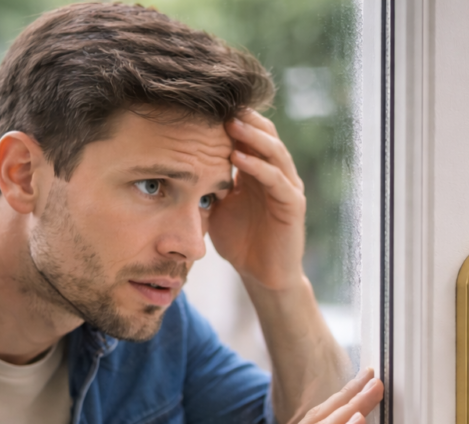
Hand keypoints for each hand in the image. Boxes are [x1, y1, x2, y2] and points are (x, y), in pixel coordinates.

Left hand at [207, 109, 306, 290]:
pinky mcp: (293, 205)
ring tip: (230, 123)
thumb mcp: (216, 205)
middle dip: (244, 118)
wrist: (261, 275)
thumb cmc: (239, 241)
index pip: (250, 134)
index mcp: (259, 170)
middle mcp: (277, 173)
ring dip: (252, 137)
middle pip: (265, 134)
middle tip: (221, 103)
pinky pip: (277, 181)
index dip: (232, 118)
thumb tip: (174, 160)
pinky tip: (238, 158)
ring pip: (274, 152)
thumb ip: (207, 181)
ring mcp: (288, 187)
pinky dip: (258, 167)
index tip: (206, 103)